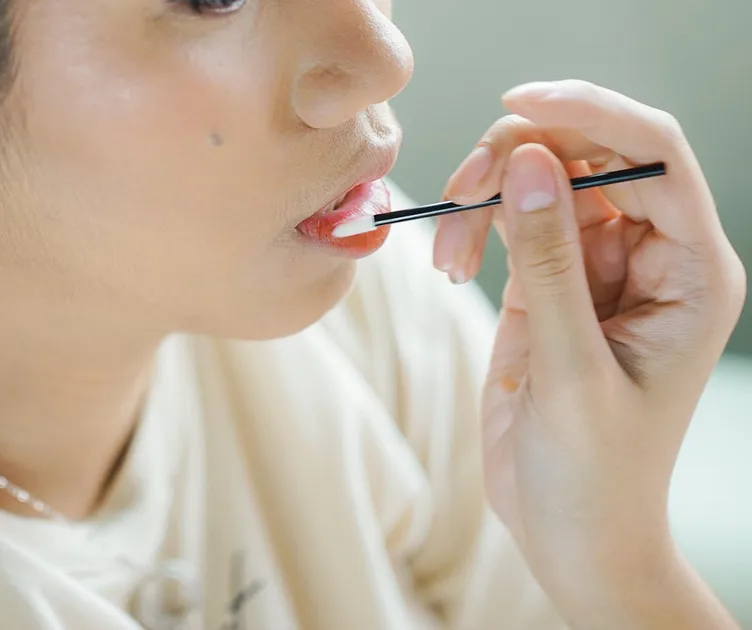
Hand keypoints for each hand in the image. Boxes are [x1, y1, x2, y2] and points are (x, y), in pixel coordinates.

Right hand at [435, 80, 745, 624]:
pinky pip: (510, 221)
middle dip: (520, 157)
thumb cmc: (596, 473)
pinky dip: (472, 228)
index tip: (519, 104)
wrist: (570, 532)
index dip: (593, 115)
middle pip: (591, 155)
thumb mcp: (571, 371)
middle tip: (461, 193)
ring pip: (542, 181)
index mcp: (690, 272)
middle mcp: (648, 258)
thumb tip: (530, 163)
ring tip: (448, 251)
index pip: (656, 157)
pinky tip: (449, 263)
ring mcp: (594, 269)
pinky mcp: (547, 285)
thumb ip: (550, 263)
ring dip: (485, 196)